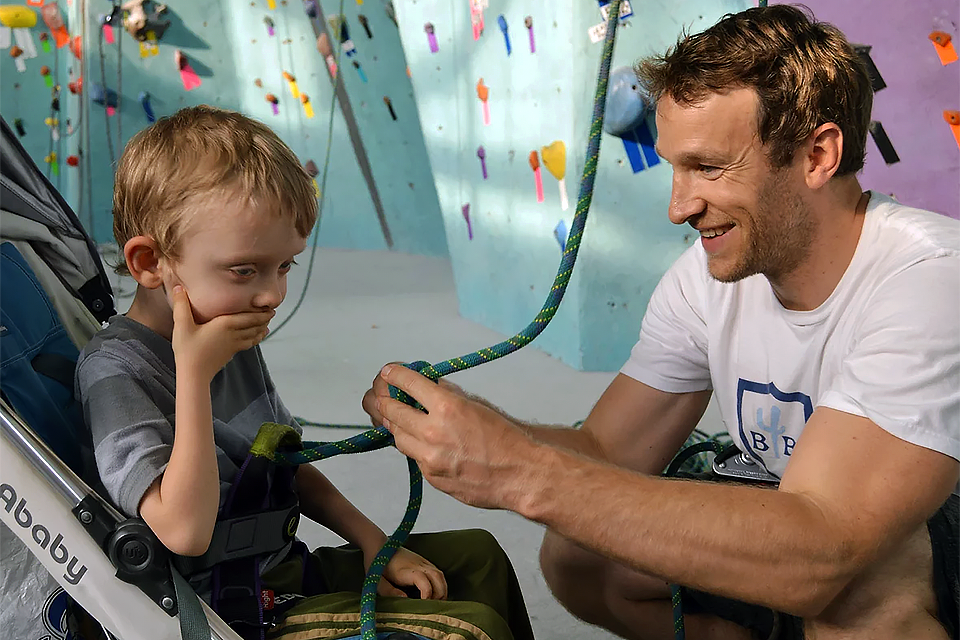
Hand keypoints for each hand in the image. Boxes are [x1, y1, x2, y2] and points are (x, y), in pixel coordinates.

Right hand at [171, 286, 274, 380]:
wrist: (194, 373)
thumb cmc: (188, 349)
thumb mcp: (182, 325)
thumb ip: (181, 305)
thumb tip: (178, 287)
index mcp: (225, 324)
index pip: (249, 317)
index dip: (261, 313)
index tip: (270, 307)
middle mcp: (233, 334)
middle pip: (254, 325)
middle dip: (264, 319)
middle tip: (272, 313)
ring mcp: (234, 345)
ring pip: (253, 335)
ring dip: (262, 329)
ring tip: (267, 324)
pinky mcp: (231, 354)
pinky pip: (248, 344)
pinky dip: (256, 339)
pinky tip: (257, 338)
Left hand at [365, 546, 447, 599]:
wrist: (379, 545)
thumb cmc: (377, 563)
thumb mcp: (377, 581)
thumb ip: (390, 592)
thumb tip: (405, 600)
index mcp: (406, 570)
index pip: (424, 582)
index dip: (427, 595)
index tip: (423, 606)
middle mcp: (418, 564)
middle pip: (438, 578)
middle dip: (439, 595)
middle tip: (431, 608)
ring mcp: (423, 562)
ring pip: (440, 575)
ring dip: (442, 590)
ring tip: (435, 603)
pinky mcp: (424, 562)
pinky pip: (438, 573)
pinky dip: (440, 585)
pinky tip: (434, 594)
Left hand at [375, 364, 537, 510]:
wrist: (521, 475)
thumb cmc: (505, 437)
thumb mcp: (477, 405)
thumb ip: (449, 394)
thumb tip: (429, 385)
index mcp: (447, 407)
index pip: (408, 384)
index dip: (394, 375)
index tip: (388, 373)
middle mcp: (433, 431)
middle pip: (391, 412)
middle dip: (383, 401)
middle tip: (382, 396)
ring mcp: (430, 458)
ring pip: (397, 438)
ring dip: (395, 426)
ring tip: (399, 419)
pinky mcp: (432, 477)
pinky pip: (414, 457)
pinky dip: (414, 447)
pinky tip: (422, 442)